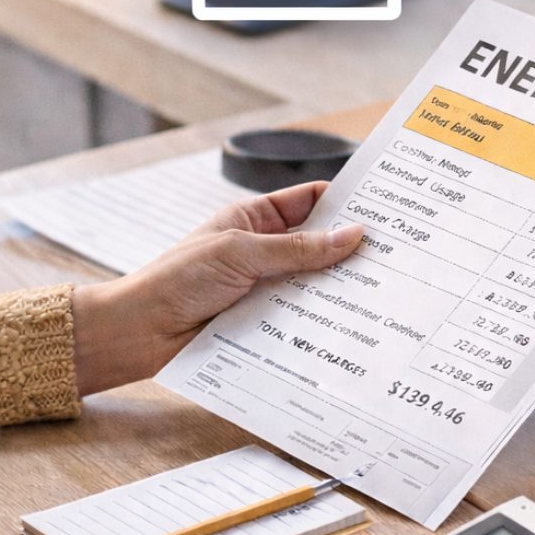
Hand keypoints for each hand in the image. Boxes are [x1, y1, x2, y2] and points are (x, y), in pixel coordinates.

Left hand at [72, 182, 363, 393]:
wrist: (139, 334)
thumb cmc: (177, 280)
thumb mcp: (240, 252)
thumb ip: (298, 248)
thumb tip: (352, 236)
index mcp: (254, 219)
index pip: (308, 201)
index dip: (342, 201)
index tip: (381, 207)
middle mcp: (264, 252)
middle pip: (318, 245)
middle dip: (350, 249)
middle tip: (394, 253)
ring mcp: (266, 288)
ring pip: (314, 284)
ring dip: (339, 289)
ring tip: (382, 291)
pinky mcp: (266, 323)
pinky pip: (302, 319)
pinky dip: (323, 321)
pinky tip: (351, 324)